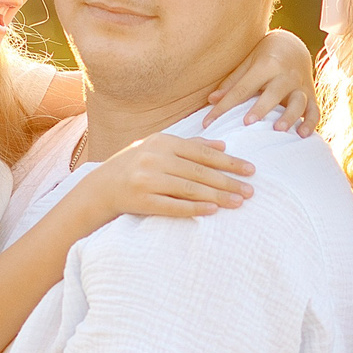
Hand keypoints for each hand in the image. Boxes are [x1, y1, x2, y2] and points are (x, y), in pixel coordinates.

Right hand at [91, 133, 253, 220]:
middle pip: (200, 172)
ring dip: (217, 197)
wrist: (101, 187)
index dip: (229, 161)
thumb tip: (222, 144)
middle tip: (251, 191)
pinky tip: (212, 211)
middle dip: (228, 182)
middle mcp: (154, 158)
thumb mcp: (159, 147)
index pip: (203, 152)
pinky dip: (193, 208)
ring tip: (238, 202)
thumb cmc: (136, 165)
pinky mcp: (141, 200)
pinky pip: (172, 206)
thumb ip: (190, 145)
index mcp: (163, 141)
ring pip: (189, 189)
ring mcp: (147, 179)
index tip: (251, 170)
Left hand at [205, 27, 320, 134]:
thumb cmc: (264, 57)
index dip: (224, 106)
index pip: (242, 88)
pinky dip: (310, 123)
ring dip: (289, 116)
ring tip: (279, 130)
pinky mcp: (311, 96)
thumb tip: (212, 100)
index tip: (208, 122)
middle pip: (273, 93)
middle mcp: (285, 75)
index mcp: (266, 65)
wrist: (294, 46)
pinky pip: (314, 111)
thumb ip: (232, 83)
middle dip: (261, 107)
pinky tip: (303, 135)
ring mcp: (300, 86)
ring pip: (297, 102)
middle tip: (248, 122)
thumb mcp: (247, 63)